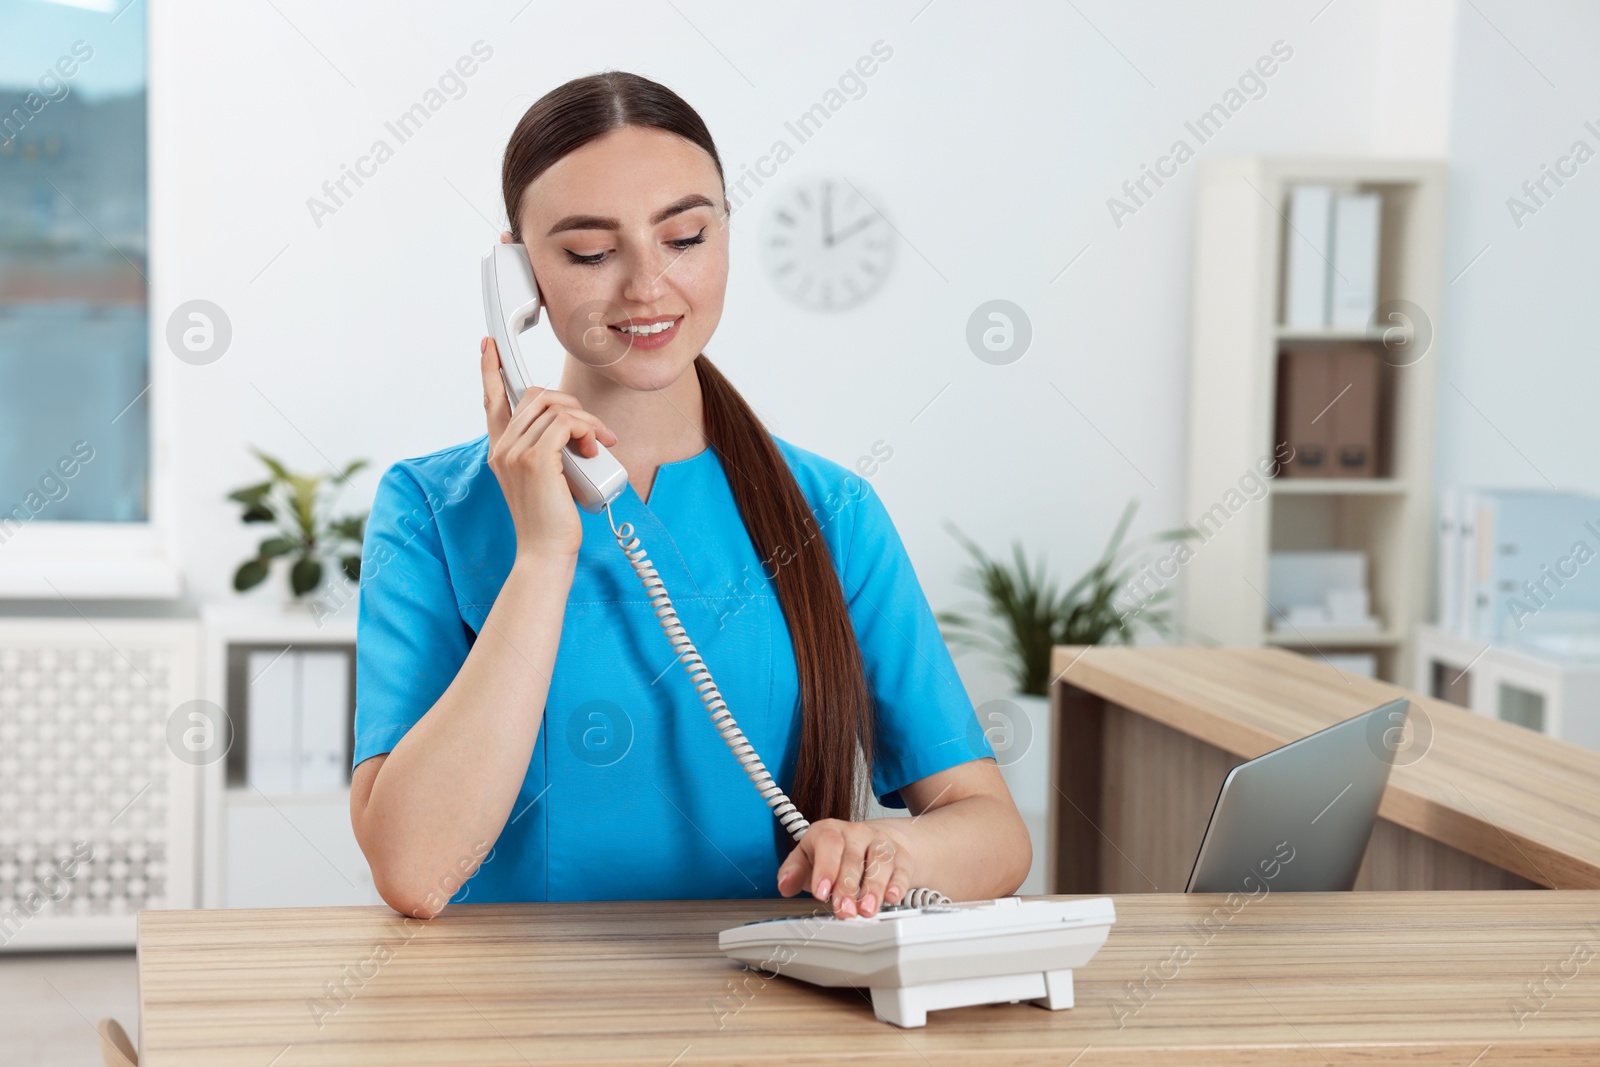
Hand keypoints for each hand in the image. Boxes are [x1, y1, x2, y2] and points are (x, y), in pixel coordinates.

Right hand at [480, 336, 617, 562]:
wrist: (546, 552)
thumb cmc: (552, 520)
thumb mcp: (548, 478)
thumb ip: (550, 451)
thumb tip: (577, 431)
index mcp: (501, 450)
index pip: (491, 400)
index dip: (490, 370)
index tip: (489, 346)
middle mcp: (503, 448)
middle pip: (535, 396)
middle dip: (571, 404)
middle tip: (593, 432)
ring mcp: (516, 453)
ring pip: (554, 407)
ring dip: (586, 420)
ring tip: (598, 445)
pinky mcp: (535, 460)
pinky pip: (564, 423)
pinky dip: (586, 429)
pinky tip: (594, 447)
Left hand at [775, 818, 918, 918]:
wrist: (871, 842)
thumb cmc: (834, 855)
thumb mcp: (808, 859)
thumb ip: (794, 872)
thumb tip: (784, 885)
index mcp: (828, 831)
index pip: (828, 842)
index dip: (825, 868)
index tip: (821, 892)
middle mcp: (856, 833)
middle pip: (853, 856)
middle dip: (848, 887)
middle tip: (844, 911)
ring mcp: (880, 842)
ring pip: (880, 860)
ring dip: (874, 888)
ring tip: (867, 910)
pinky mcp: (901, 855)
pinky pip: (901, 867)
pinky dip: (898, 883)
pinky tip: (892, 897)